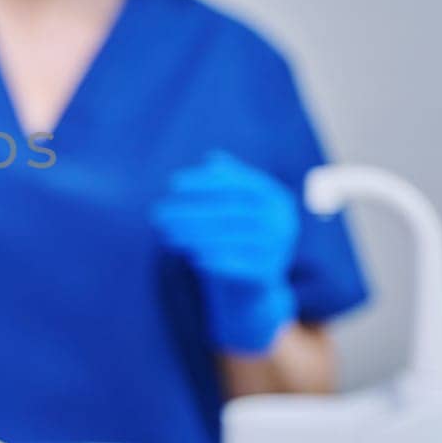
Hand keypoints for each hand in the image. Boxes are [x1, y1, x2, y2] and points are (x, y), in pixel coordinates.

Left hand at [151, 150, 299, 355]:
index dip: (204, 182)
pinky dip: (216, 262)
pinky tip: (191, 259)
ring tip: (165, 235)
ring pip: (232, 239)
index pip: (238, 184)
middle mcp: (283, 221)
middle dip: (191, 212)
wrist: (253, 283)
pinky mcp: (270, 274)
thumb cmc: (236, 233)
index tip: (171, 184)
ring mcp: (280, 248)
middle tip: (158, 214)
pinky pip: (240, 267)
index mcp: (275, 197)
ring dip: (195, 236)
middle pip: (231, 212)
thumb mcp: (233, 205)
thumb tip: (212, 159)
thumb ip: (225, 180)